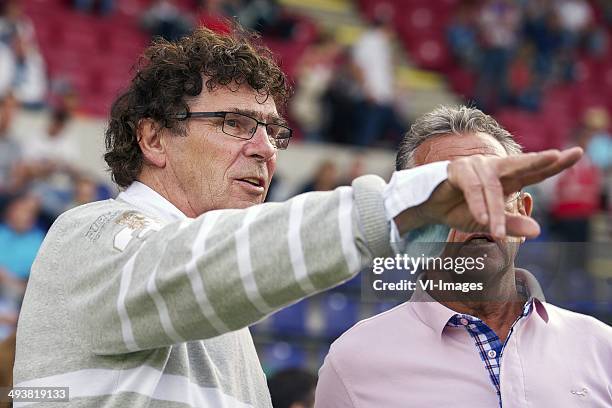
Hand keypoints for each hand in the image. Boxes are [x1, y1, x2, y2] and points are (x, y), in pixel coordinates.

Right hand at [395, 147, 582, 238]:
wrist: (427, 208)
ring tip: (495, 233)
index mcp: (506, 178)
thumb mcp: (489, 223)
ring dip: (495, 212)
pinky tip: (482, 220)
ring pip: (493, 187)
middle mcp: (494, 167)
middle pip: (519, 164)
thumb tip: (538, 231)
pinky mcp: (458, 169)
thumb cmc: (459, 210)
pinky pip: (473, 188)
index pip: (534, 171)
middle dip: (539, 160)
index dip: (554, 163)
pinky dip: (478, 205)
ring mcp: (476, 166)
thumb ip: (511, 225)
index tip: (577, 153)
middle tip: (559, 155)